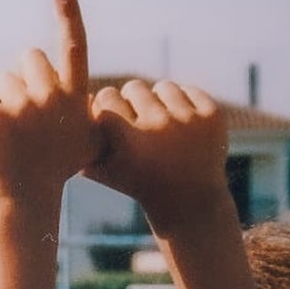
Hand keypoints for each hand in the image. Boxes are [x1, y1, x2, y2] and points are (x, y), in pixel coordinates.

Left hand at [0, 0, 95, 204]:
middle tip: (26, 115)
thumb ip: (93, 114)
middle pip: (30, 58)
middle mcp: (52, 97)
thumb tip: (100, 99)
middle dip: (25, 77)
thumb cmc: (56, 169)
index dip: (69, 17)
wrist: (24, 197)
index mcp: (76, 98)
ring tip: (13, 132)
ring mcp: (21, 106)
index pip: (74, 49)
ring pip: (4, 77)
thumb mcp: (87, 143)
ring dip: (4, 97)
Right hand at [86, 79, 229, 227]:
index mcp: (130, 142)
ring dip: (157, 101)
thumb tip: (78, 103)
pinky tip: (180, 124)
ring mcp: (189, 120)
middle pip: (133, 87)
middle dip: (131, 101)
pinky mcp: (211, 116)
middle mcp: (159, 127)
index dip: (106, 106)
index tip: (110, 117)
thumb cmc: (137, 184)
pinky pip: (189, 91)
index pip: (107, 97)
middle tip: (136, 118)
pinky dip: (182, 105)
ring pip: (162, 86)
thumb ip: (84, 142)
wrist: (188, 201)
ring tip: (158, 122)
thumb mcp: (104, 171)